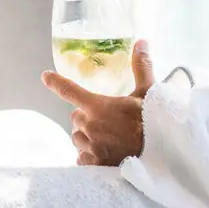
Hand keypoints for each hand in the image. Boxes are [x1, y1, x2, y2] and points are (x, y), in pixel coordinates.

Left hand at [42, 39, 154, 166]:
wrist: (163, 156)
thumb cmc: (155, 123)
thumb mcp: (148, 93)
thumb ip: (141, 67)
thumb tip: (141, 42)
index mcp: (98, 106)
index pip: (69, 90)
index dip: (55, 82)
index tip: (45, 76)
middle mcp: (90, 126)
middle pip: (76, 118)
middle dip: (87, 117)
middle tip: (107, 119)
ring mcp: (91, 147)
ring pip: (78, 138)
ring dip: (87, 137)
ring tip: (108, 138)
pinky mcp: (94, 165)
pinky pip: (82, 158)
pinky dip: (90, 156)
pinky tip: (106, 154)